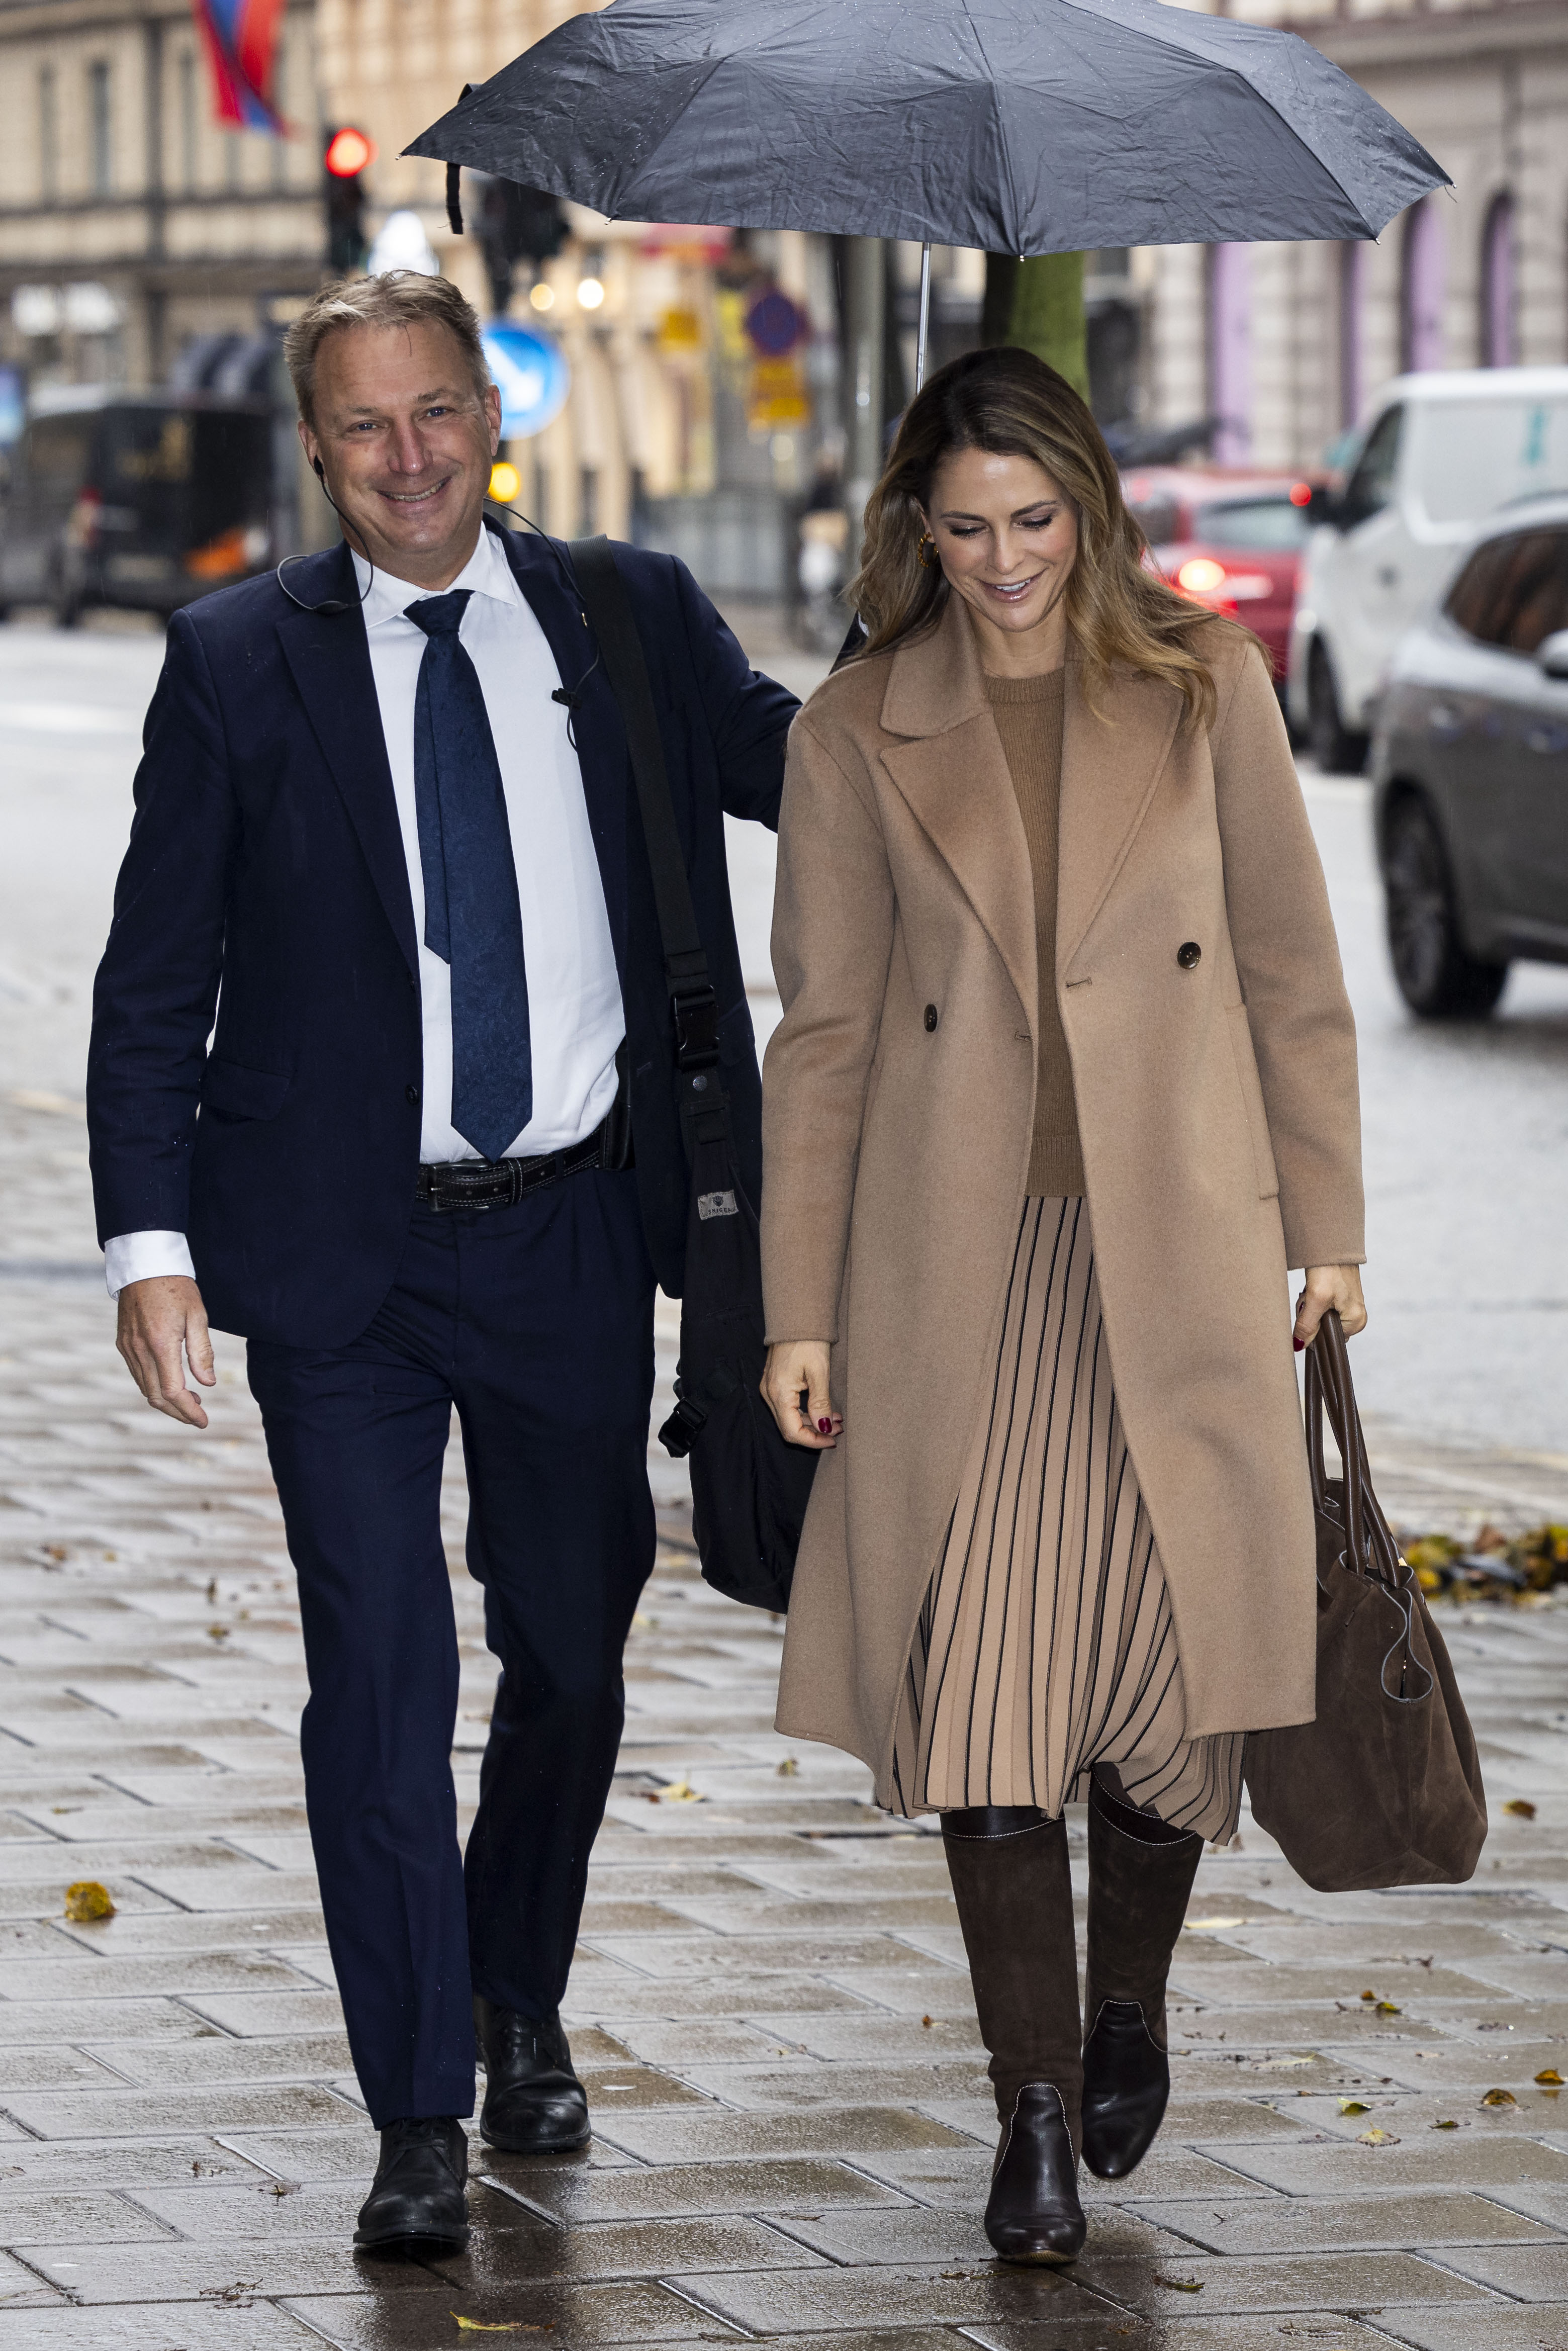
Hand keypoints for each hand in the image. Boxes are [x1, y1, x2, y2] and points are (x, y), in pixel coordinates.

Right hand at [116, 1276, 215, 1427]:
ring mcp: (128, 1347)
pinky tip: (170, 1382)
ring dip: (166, 1401)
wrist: (144, 1264)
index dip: (189, 1411)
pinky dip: (153, 1386)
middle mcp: (140, 1350)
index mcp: (161, 1345)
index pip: (173, 1391)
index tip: (204, 1421)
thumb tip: (208, 1383)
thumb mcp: (198, 1316)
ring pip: (145, 1388)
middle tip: (198, 1416)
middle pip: (156, 1397)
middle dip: (178, 1413)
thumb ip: (202, 1352)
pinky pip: (137, 1374)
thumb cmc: (176, 1287)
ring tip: (189, 1400)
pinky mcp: (123, 1343)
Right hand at [761, 1340, 842, 1449]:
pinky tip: (823, 1409)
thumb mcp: (819, 1373)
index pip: (792, 1431)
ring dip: (812, 1422)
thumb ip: (820, 1403)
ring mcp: (770, 1388)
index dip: (813, 1441)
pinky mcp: (774, 1383)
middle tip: (838, 1429)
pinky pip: (788, 1406)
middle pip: (789, 1427)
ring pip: (789, 1417)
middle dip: (815, 1433)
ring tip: (835, 1419)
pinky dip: (805, 1411)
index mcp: (778, 1393)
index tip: (832, 1439)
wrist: (796, 1317)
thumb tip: (823, 1427)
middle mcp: (769, 1393)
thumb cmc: (808, 1341)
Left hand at [1294, 1264, 1366, 1349]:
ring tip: (1311, 1289)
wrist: (1332, 1242)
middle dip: (1309, 1315)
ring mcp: (1347, 1305)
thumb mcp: (1316, 1299)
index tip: (1308, 1312)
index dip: (1312, 1329)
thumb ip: (1308, 1325)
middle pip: (1321, 1328)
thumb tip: (1299, 1345)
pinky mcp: (1339, 1295)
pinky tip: (1312, 1286)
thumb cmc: (1330, 1268)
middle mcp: (1355, 1316)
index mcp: (1356, 1322)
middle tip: (1309, 1297)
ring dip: (1308, 1304)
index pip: (1327, 1340)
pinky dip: (1311, 1297)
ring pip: (1317, 1316)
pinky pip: (1319, 1305)